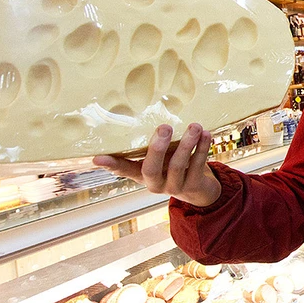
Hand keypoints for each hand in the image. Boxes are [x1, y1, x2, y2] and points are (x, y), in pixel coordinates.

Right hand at [93, 123, 220, 206]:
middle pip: (150, 168)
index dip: (111, 164)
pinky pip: (197, 166)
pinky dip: (201, 149)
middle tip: (165, 127)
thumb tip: (140, 112)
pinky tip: (206, 134)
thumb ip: (149, 143)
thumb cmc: (173, 165)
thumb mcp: (159, 156)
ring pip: (177, 166)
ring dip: (187, 144)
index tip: (97, 158)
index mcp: (141, 174)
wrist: (198, 190)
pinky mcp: (193, 187)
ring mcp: (173, 187)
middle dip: (157, 148)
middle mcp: (154, 184)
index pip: (122, 169)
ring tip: (194, 126)